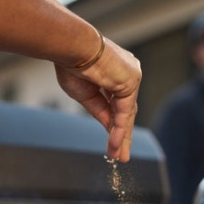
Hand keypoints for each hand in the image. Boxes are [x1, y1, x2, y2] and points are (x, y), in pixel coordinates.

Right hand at [55, 37, 140, 161]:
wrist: (72, 46)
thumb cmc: (71, 63)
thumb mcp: (85, 94)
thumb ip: (99, 110)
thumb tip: (109, 128)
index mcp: (115, 72)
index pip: (118, 102)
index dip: (114, 123)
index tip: (112, 141)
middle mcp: (127, 73)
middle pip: (127, 110)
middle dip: (123, 134)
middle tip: (121, 154)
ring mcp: (132, 76)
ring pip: (127, 114)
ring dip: (122, 137)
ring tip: (120, 157)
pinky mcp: (131, 82)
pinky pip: (125, 113)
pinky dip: (120, 130)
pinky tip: (115, 145)